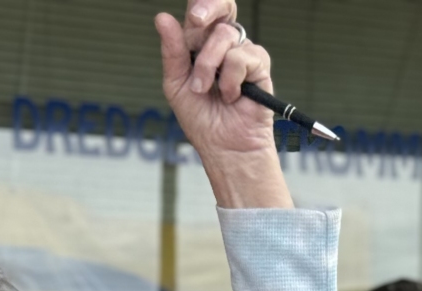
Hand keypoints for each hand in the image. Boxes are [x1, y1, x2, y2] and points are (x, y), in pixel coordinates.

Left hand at [154, 2, 291, 209]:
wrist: (223, 145)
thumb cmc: (201, 119)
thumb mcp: (176, 84)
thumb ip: (172, 51)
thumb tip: (162, 17)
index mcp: (200, 44)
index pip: (200, 11)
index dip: (200, 4)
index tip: (191, 14)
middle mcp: (222, 44)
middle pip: (222, 7)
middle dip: (209, 7)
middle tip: (197, 21)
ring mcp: (241, 52)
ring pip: (224, 35)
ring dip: (208, 65)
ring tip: (205, 90)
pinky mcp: (259, 64)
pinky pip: (242, 56)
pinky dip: (230, 79)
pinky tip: (230, 95)